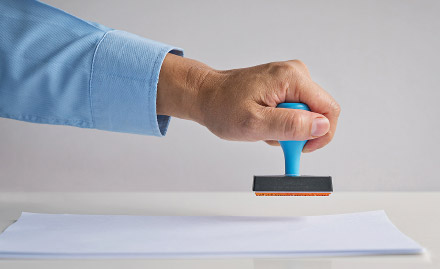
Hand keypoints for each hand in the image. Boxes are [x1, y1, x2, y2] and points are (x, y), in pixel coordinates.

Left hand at [157, 54, 339, 152]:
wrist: (205, 95)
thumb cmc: (222, 106)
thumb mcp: (254, 123)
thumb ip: (290, 125)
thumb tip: (322, 126)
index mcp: (291, 78)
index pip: (329, 109)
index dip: (320, 135)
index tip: (300, 148)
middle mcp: (295, 73)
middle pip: (319, 112)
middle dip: (299, 132)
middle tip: (273, 137)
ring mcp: (290, 79)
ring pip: (307, 114)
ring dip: (288, 129)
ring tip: (264, 127)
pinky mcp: (284, 86)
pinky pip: (296, 111)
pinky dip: (282, 122)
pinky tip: (264, 121)